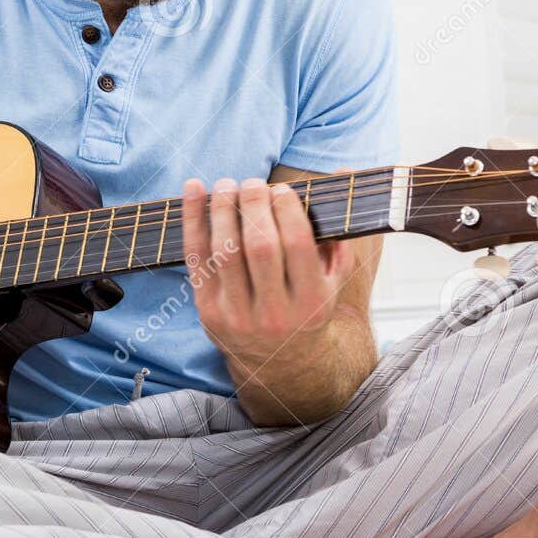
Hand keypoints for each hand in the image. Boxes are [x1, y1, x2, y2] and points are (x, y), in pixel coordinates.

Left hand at [181, 176, 356, 372]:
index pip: (296, 245)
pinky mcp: (208, 312)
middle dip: (254, 205)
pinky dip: (192, 220)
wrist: (280, 364)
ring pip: (225, 250)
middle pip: (259, 245)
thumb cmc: (307, 308)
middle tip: (253, 183)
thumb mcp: (334, 280)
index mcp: (311, 302)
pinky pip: (196, 259)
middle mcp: (274, 312)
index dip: (286, 210)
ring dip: (223, 209)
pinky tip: (194, 190)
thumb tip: (345, 174)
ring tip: (228, 185)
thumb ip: (338, 231)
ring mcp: (238, 315)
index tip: (281, 189)